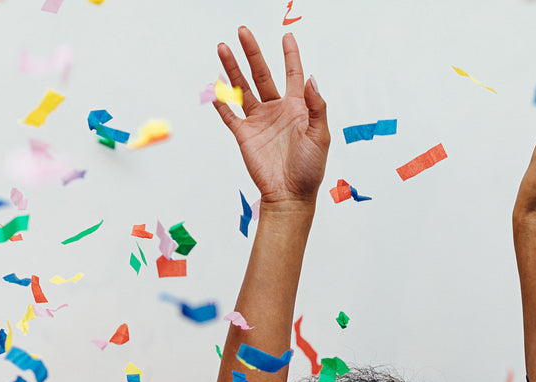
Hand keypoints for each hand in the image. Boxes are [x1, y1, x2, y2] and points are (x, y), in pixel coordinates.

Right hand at [213, 27, 328, 206]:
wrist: (290, 196)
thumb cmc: (310, 169)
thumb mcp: (320, 136)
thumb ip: (316, 107)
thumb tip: (310, 78)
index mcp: (296, 108)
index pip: (292, 74)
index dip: (290, 55)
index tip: (286, 36)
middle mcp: (276, 110)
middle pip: (262, 74)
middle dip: (252, 52)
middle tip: (243, 31)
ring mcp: (258, 122)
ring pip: (242, 88)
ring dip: (232, 69)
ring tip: (223, 48)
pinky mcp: (244, 136)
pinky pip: (230, 115)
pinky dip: (221, 102)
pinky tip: (214, 88)